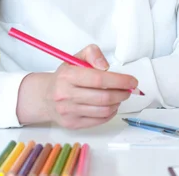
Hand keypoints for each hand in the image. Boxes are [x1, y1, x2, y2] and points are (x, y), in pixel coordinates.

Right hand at [17, 44, 137, 128]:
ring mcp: (68, 112)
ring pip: (103, 110)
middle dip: (122, 93)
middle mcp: (65, 95)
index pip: (99, 79)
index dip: (119, 81)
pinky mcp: (72, 124)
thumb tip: (106, 67)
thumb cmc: (66, 76)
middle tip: (128, 90)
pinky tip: (111, 105)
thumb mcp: (76, 58)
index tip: (132, 81)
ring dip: (118, 103)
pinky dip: (110, 113)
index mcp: (67, 76)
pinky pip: (99, 121)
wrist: (46, 97)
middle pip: (103, 97)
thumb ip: (92, 54)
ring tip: (120, 96)